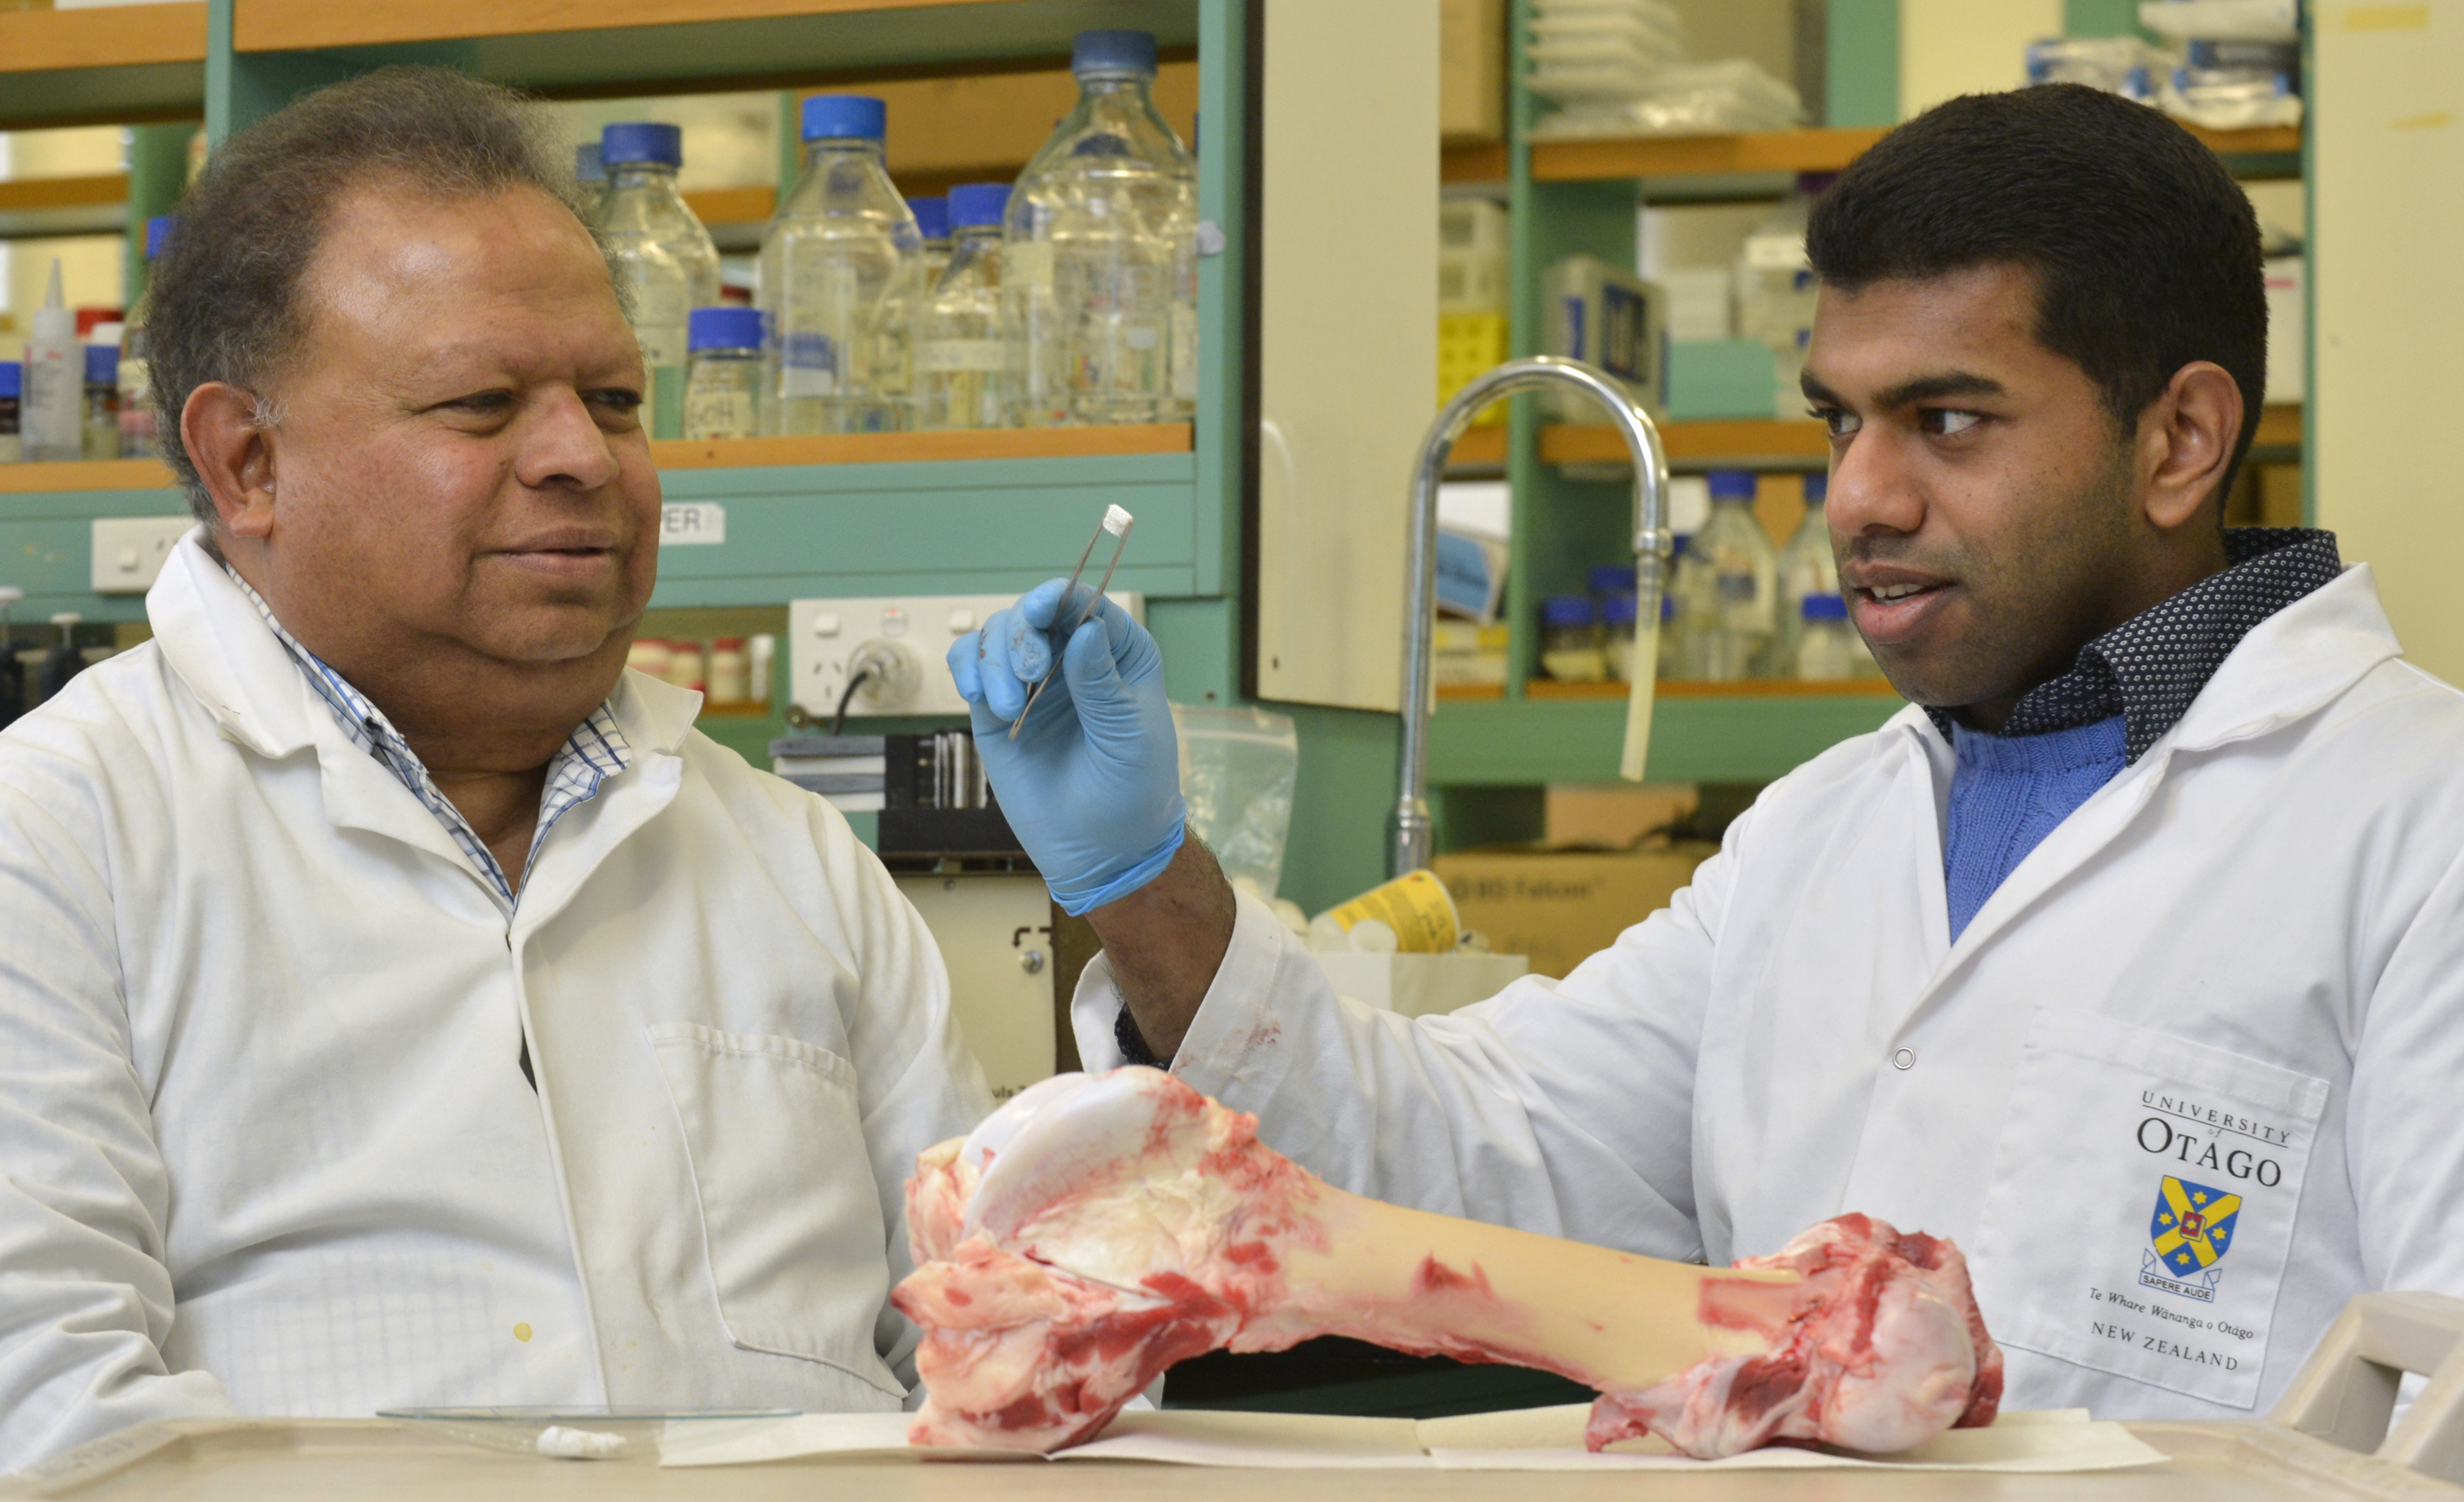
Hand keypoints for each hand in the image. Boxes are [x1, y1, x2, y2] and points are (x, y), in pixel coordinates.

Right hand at [949, 580, 1183, 914]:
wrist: (1101, 849)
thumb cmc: (1132, 791)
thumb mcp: (1130, 738)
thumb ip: (1103, 686)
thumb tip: (1083, 631)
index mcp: (1120, 654)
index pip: (1087, 605)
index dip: (1060, 598)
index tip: (1042, 610)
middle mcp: (1073, 657)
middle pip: (1033, 612)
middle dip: (1023, 634)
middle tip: (1031, 676)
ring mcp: (1033, 680)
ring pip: (997, 633)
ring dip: (995, 659)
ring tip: (1011, 708)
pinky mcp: (997, 707)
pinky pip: (972, 665)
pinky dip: (967, 668)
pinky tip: (979, 695)